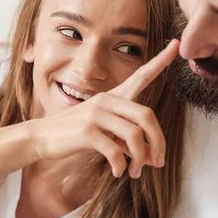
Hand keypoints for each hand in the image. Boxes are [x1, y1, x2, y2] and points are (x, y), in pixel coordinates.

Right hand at [31, 40, 179, 178]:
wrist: (40, 138)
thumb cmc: (73, 136)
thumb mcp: (103, 133)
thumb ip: (125, 140)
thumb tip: (150, 158)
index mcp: (112, 98)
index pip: (141, 76)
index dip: (160, 61)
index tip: (177, 44)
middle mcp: (106, 101)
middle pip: (146, 116)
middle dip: (158, 142)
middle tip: (158, 162)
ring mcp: (96, 115)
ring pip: (134, 136)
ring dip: (140, 159)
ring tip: (135, 173)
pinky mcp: (87, 131)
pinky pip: (115, 151)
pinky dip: (121, 166)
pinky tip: (118, 172)